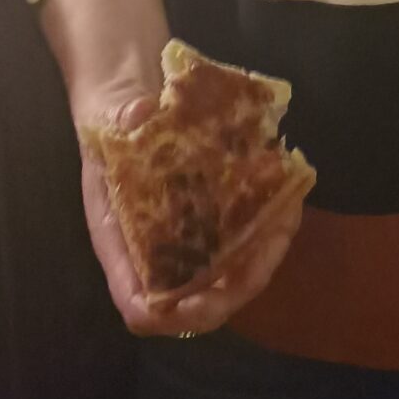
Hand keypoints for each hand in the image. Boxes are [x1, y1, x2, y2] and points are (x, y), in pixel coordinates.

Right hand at [77, 93, 307, 338]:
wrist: (129, 85)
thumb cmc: (112, 109)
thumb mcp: (111, 109)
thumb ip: (121, 117)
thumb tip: (137, 114)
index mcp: (120, 237)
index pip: (142, 305)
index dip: (177, 313)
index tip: (212, 294)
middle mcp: (154, 245)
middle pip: (198, 298)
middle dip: (239, 284)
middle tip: (271, 242)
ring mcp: (187, 229)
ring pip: (228, 269)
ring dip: (263, 254)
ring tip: (287, 215)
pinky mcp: (212, 207)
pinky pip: (243, 232)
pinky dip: (269, 223)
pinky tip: (287, 192)